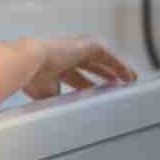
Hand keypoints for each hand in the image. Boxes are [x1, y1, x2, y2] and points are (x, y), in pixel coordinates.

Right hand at [16, 36, 137, 99]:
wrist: (30, 62)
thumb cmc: (32, 77)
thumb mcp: (48, 94)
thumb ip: (60, 101)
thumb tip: (67, 114)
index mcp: (54, 65)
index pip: (75, 75)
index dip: (88, 84)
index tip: (98, 92)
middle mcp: (65, 55)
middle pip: (91, 66)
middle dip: (104, 75)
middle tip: (117, 83)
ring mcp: (76, 48)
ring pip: (102, 59)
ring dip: (116, 69)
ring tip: (130, 79)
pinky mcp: (88, 45)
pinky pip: (110, 56)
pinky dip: (120, 66)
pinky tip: (129, 76)